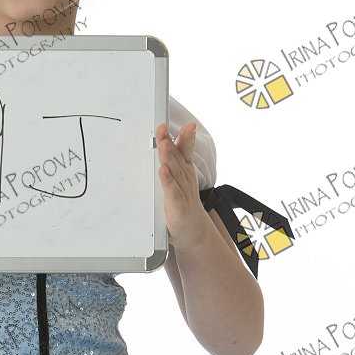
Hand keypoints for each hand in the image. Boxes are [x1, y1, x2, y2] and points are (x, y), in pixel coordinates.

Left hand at [156, 120, 209, 248]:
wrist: (191, 230)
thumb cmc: (183, 202)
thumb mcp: (182, 176)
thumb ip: (174, 158)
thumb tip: (165, 139)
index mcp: (185, 170)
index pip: (184, 150)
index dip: (182, 136)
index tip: (176, 124)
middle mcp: (184, 178)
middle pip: (176, 157)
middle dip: (169, 142)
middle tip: (163, 128)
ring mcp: (182, 191)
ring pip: (174, 171)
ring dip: (168, 157)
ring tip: (162, 144)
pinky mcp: (176, 205)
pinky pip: (172, 191)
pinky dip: (168, 181)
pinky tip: (164, 171)